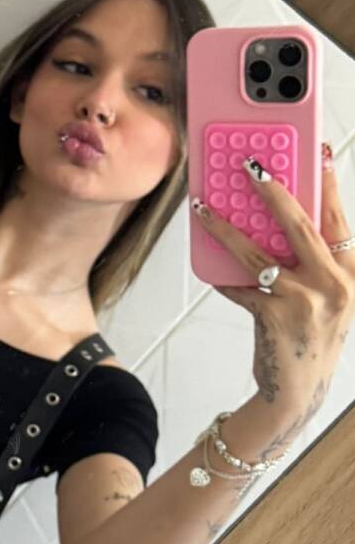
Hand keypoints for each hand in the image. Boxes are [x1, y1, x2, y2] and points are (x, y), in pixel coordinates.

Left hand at [192, 141, 353, 425]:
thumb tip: (276, 217)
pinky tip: (211, 268)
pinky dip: (222, 277)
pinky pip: (239, 286)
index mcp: (352, 275)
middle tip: (250, 166)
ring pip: (256, 253)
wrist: (297, 392)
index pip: (339, 219)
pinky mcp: (274, 316)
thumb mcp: (325, 297)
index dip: (328, 183)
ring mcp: (305, 301)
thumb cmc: (308, 337)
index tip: (320, 151)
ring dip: (225, 227)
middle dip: (272, 190)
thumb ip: (311, 262)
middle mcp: (335, 285)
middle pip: (299, 224)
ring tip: (203, 208)